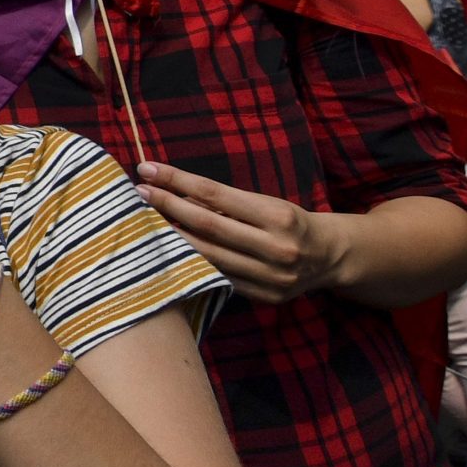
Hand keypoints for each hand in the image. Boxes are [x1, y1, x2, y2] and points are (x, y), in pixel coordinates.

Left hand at [133, 162, 347, 304]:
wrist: (329, 257)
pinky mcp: (264, 297)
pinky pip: (219, 278)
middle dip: (167, 206)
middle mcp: (277, 248)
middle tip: (137, 193)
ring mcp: (271, 277)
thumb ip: (224, 201)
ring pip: (208, 256)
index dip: (177, 180)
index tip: (147, 169)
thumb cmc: (288, 222)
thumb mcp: (265, 203)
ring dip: (172, 238)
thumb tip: (174, 190)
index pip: (215, 194)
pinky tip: (170, 251)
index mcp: (278, 216)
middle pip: (207, 226)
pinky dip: (192, 264)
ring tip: (145, 220)